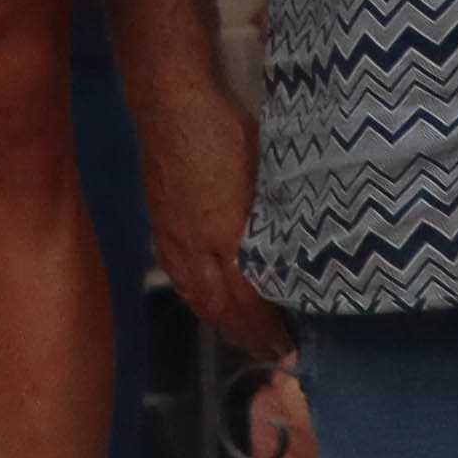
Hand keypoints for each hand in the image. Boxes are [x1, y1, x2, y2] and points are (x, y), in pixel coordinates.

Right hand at [124, 59, 286, 364]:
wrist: (172, 102)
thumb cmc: (225, 133)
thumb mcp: (265, 176)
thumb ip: (276, 222)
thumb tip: (295, 257)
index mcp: (226, 238)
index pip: (248, 302)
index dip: (266, 331)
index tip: (288, 352)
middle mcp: (196, 247)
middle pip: (220, 308)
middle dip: (245, 336)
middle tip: (270, 354)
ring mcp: (174, 237)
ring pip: (197, 295)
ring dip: (220, 322)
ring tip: (239, 337)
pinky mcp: (162, 223)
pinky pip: (179, 277)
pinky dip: (195, 299)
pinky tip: (203, 299)